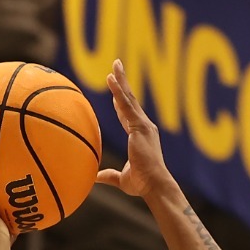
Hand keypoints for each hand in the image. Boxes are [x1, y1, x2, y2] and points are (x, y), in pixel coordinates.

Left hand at [94, 60, 175, 199]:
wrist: (154, 185)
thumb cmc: (143, 184)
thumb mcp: (122, 179)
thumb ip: (109, 176)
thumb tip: (95, 178)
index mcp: (141, 137)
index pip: (128, 116)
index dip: (120, 103)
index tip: (115, 92)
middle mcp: (144, 127)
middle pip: (130, 100)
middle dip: (123, 83)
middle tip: (117, 67)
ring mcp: (143, 125)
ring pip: (129, 97)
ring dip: (121, 80)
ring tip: (115, 64)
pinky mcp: (139, 126)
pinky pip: (126, 104)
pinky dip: (118, 91)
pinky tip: (110, 78)